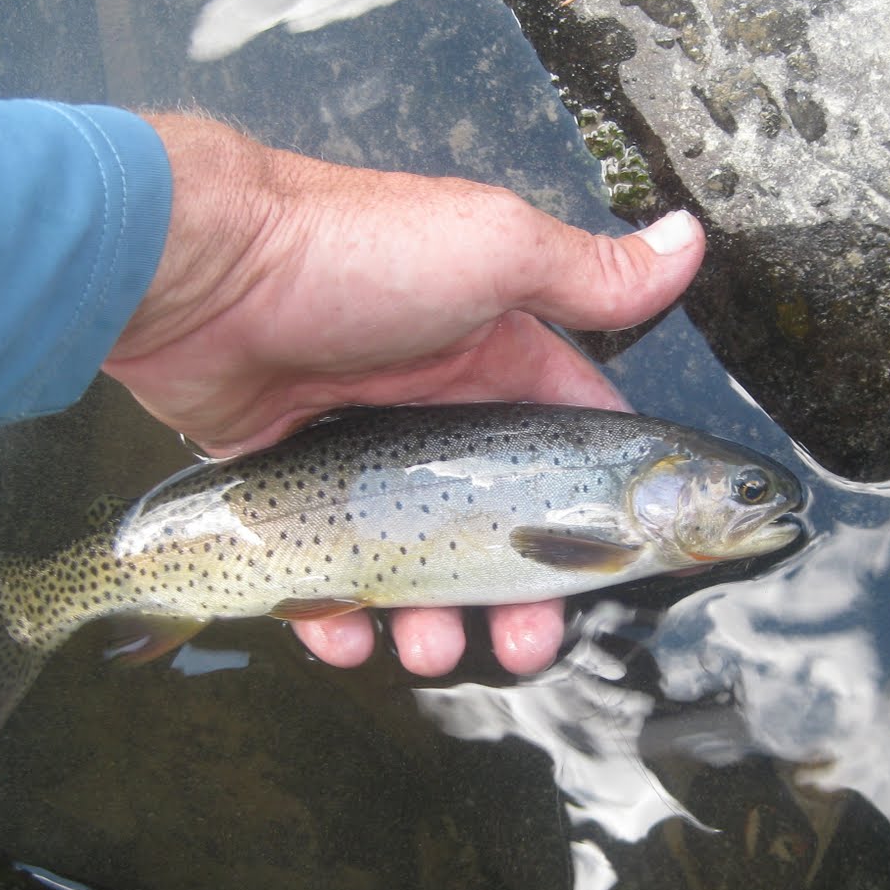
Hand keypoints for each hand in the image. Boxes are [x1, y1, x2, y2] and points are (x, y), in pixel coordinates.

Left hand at [103, 113, 704, 677]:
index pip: (570, 447)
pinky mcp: (290, 477)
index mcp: (494, 358)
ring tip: (425, 651)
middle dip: (519, 592)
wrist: (197, 269)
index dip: (598, 513)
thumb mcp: (492, 253)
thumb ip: (590, 274)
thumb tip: (692, 238)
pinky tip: (343, 637)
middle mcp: (435, 407)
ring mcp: (361, 447)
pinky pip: (327, 562)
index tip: (611, 575)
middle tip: (522, 645)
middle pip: (499, 522)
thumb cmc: (358, 257)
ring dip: (432, 617)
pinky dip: (338, 611)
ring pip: (417, 555)